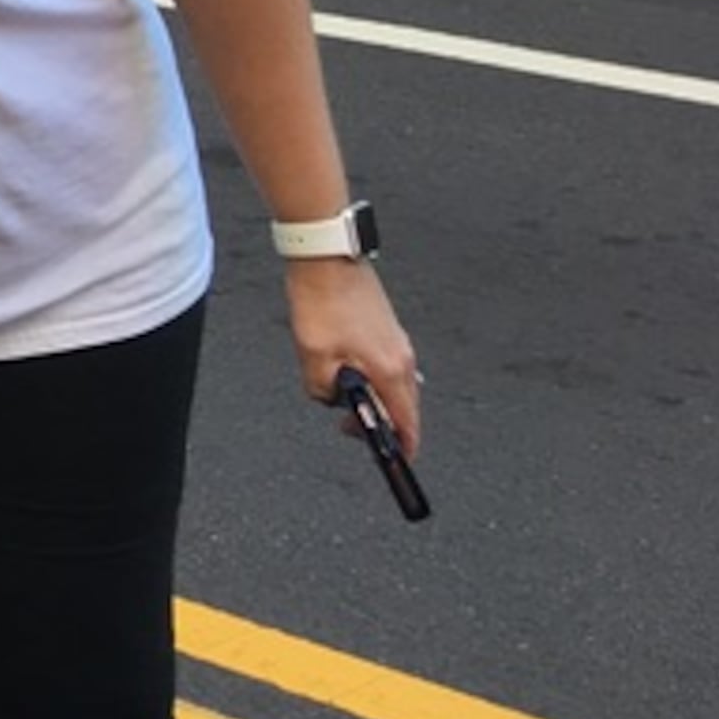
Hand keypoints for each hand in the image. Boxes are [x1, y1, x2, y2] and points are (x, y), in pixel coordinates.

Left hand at [284, 259, 419, 458]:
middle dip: (381, 423)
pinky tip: (344, 370)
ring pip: (393, 385)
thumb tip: (332, 400)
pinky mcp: (387, 329)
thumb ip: (323, 390)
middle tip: (349, 426)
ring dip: (373, 397)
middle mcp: (402, 357)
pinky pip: (386, 366)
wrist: (326, 257)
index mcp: (390, 369)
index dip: (403, 446)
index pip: (407, 421)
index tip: (395, 461)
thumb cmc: (321, 301)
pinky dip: (371, 377)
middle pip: (403, 406)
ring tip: (339, 394)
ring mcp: (397, 342)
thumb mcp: (312, 356)